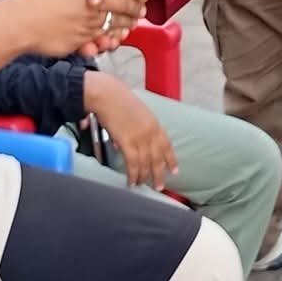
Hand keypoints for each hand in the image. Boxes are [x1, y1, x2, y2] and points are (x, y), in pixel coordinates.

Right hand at [9, 0, 144, 57]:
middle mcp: (90, 1)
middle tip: (142, 8)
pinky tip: (116, 36)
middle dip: (135, 6)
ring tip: (134, 22)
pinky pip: (103, 37)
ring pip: (116, 21)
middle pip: (123, 2)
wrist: (20, 22)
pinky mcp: (82, 39)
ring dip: (127, 22)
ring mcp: (88, 21)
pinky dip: (113, 36)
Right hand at [81, 72, 179, 190]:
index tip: (174, 170)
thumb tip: (122, 146)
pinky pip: (133, 164)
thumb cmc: (117, 100)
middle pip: (158, 158)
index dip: (171, 160)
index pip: (167, 145)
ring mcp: (140, 137)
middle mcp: (150, 132)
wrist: (107, 94)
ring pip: (145, 164)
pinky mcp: (127, 142)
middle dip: (159, 174)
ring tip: (141, 185)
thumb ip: (134, 129)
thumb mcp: (134, 113)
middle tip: (159, 186)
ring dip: (144, 177)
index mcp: (154, 123)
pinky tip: (131, 181)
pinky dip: (133, 175)